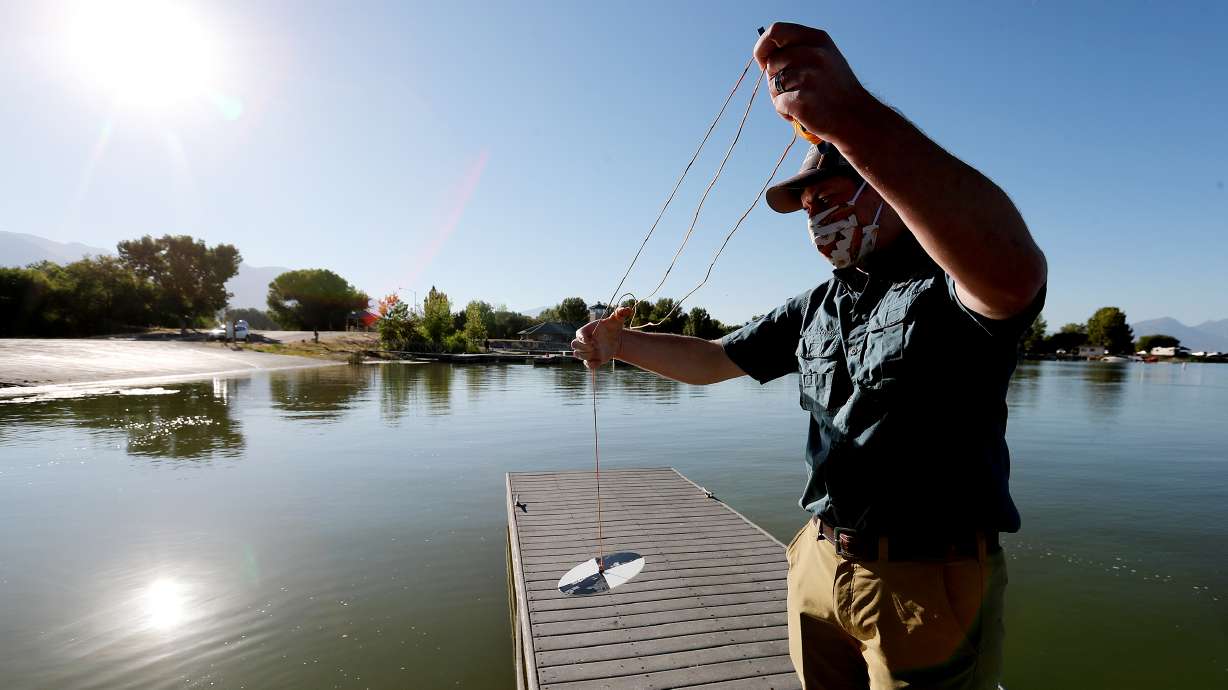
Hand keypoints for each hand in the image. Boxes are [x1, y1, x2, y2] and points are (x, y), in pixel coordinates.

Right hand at [571, 306, 631, 369]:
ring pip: (578, 355)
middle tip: (594, 346)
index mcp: (586, 330)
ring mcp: (587, 351)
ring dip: (587, 355)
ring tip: (598, 351)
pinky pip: (587, 365)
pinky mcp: (592, 360)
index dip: (582, 338)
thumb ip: (620, 313)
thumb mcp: (617, 320)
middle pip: (574, 345)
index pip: (578, 334)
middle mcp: (584, 341)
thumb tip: (627, 310)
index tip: (592, 340)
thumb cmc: (613, 327)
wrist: (616, 339)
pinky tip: (600, 360)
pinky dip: (592, 364)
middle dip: (582, 347)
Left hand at [753, 22, 870, 144]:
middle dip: (774, 78)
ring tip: (803, 100)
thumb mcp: (824, 57)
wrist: (857, 118)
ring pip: (772, 84)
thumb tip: (763, 54)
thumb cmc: (835, 89)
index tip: (762, 60)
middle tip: (794, 89)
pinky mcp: (801, 100)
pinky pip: (778, 103)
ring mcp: (808, 77)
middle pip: (772, 62)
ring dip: (780, 96)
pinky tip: (804, 113)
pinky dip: (786, 112)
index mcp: (817, 39)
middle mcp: (814, 54)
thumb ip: (797, 50)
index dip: (763, 45)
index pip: (777, 30)